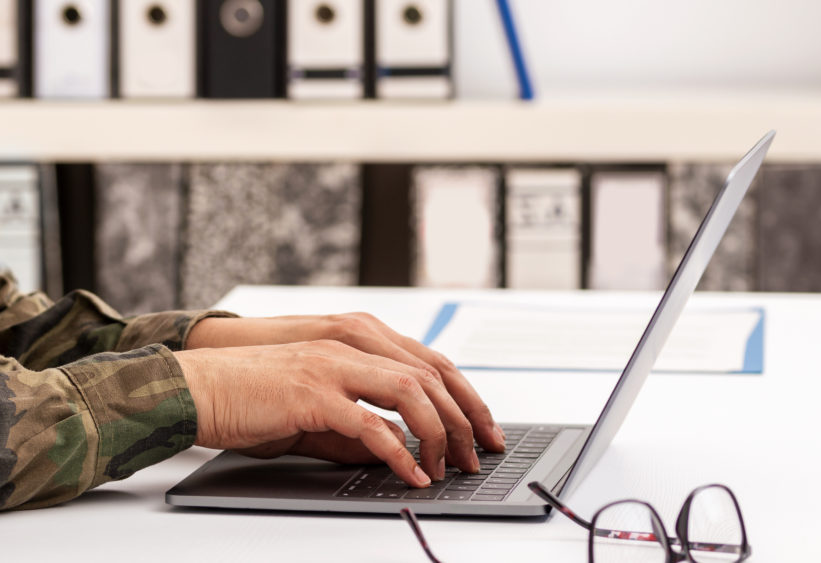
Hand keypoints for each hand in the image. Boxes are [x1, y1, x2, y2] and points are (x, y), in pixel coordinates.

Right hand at [180, 314, 505, 484]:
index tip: (483, 429)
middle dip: (464, 418)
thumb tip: (391, 450)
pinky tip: (410, 474)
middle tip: (478, 454)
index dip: (463, 396)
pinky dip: (399, 452)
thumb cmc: (249, 398)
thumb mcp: (315, 411)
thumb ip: (355, 425)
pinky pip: (371, 424)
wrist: (195, 388)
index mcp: (355, 343)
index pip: (429, 364)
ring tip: (447, 467)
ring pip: (411, 393)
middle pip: (431, 376)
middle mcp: (351, 346)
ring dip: (437, 433)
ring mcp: (334, 366)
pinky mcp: (313, 393)